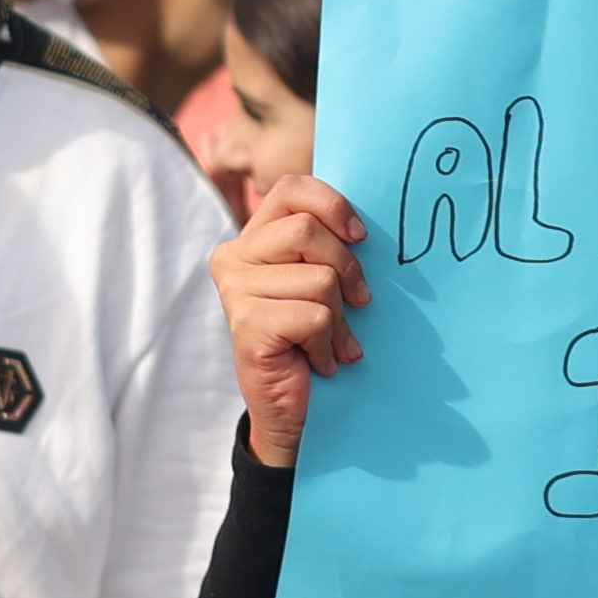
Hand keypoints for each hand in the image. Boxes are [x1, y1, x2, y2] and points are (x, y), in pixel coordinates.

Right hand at [214, 178, 370, 463]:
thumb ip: (328, 242)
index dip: (333, 206)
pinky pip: (314, 317)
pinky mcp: (246, 326)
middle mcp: (232, 257)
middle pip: (307, 230)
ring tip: (332, 341)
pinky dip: (329, 344)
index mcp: (251, 237)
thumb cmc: (314, 337)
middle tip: (359, 301)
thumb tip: (364, 223)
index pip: (291, 188)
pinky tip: (319, 360)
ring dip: (340, 318)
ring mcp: (235, 291)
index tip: (360, 237)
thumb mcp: (322, 278)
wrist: (292, 408)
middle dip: (347, 268)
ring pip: (318, 278)